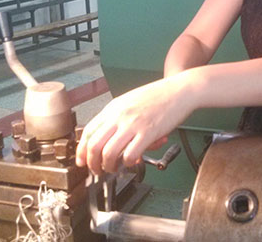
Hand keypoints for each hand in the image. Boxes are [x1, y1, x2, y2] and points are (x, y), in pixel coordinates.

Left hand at [75, 74, 197, 174]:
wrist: (179, 90)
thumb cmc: (157, 96)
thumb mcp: (130, 102)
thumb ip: (118, 120)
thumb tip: (111, 141)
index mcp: (113, 108)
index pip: (88, 131)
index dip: (82, 150)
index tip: (82, 161)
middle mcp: (120, 116)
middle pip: (94, 145)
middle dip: (92, 163)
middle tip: (97, 170)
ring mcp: (133, 124)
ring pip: (109, 153)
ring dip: (108, 167)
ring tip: (114, 169)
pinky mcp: (148, 133)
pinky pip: (130, 155)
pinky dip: (128, 163)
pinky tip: (132, 162)